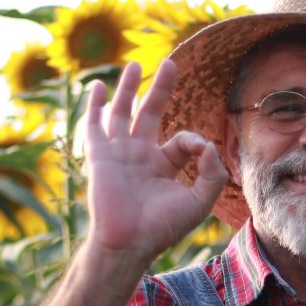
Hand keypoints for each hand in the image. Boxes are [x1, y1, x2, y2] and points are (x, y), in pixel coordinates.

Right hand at [82, 57, 228, 265]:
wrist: (129, 242)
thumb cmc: (162, 228)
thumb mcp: (198, 202)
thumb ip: (212, 174)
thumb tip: (210, 146)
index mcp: (164, 166)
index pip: (182, 139)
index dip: (195, 140)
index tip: (203, 151)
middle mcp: (141, 156)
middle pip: (151, 113)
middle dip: (160, 89)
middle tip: (170, 63)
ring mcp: (119, 154)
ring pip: (122, 113)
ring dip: (128, 88)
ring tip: (135, 65)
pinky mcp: (99, 156)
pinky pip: (94, 126)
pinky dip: (93, 106)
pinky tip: (96, 87)